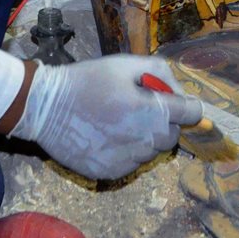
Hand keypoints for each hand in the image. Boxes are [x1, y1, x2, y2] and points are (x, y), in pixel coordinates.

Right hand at [7, 55, 202, 180]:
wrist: (46, 107)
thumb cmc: (87, 81)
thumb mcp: (125, 64)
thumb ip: (162, 73)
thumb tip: (181, 94)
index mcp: (151, 110)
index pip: (192, 113)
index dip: (187, 106)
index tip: (177, 103)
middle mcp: (144, 139)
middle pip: (173, 135)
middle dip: (164, 122)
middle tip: (140, 109)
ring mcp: (128, 160)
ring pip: (152, 152)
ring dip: (145, 138)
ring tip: (119, 122)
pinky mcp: (112, 173)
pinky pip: (133, 163)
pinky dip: (127, 152)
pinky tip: (107, 137)